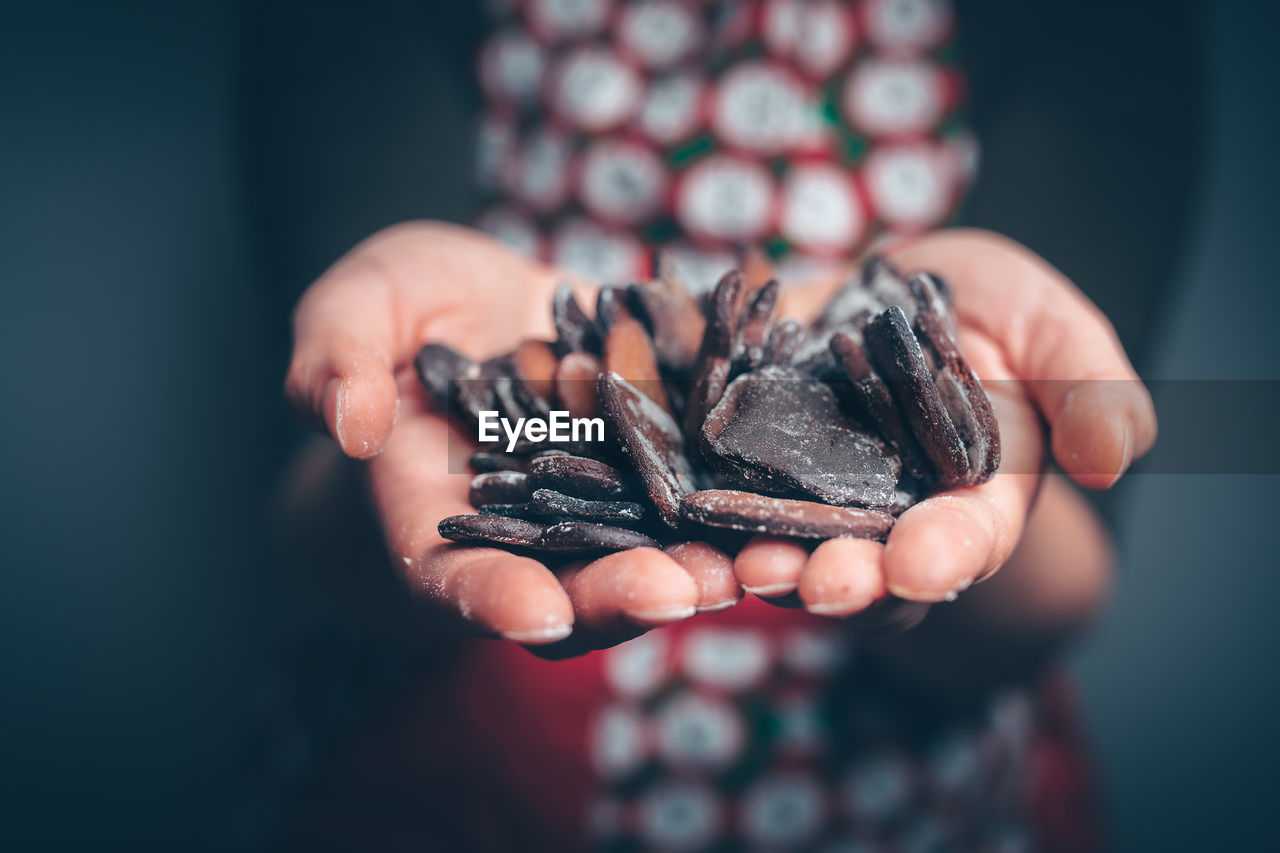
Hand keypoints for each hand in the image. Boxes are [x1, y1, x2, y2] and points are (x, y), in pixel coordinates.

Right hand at [285, 222, 740, 652]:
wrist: (489, 310)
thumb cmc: (406, 309)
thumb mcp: (359, 308)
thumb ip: (335, 357)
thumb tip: (345, 417)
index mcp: (440, 516)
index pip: (452, 576)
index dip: (490, 600)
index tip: (534, 611)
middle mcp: (531, 535)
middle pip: (572, 588)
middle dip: (631, 594)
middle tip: (689, 590)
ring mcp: (604, 512)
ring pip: (654, 560)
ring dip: (713, 569)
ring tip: (769, 561)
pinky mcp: (664, 473)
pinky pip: (708, 498)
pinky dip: (750, 505)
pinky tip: (805, 500)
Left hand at [734, 229, 1156, 618]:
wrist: (885, 288)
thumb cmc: (988, 309)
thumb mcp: (1050, 328)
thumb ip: (1089, 389)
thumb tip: (1114, 456)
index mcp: (968, 500)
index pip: (964, 540)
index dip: (944, 555)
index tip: (921, 567)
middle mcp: (882, 515)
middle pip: (866, 565)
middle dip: (843, 579)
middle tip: (816, 584)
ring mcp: (806, 496)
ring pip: (785, 545)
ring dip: (763, 560)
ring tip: (742, 566)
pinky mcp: (739, 461)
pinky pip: (714, 490)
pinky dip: (695, 503)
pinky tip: (675, 506)